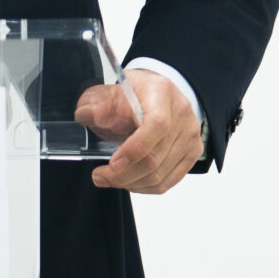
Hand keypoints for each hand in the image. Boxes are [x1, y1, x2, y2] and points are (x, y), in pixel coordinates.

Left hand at [76, 67, 201, 194]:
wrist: (157, 93)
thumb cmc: (134, 93)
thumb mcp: (109, 91)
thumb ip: (95, 103)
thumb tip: (86, 116)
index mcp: (161, 93)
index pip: (156, 125)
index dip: (134, 149)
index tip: (112, 163)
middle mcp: (182, 115)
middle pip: (156, 157)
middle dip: (122, 174)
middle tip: (99, 176)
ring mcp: (190, 136)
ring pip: (161, 174)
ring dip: (130, 183)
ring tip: (109, 178)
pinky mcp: (192, 153)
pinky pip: (169, 180)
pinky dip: (145, 186)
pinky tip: (129, 181)